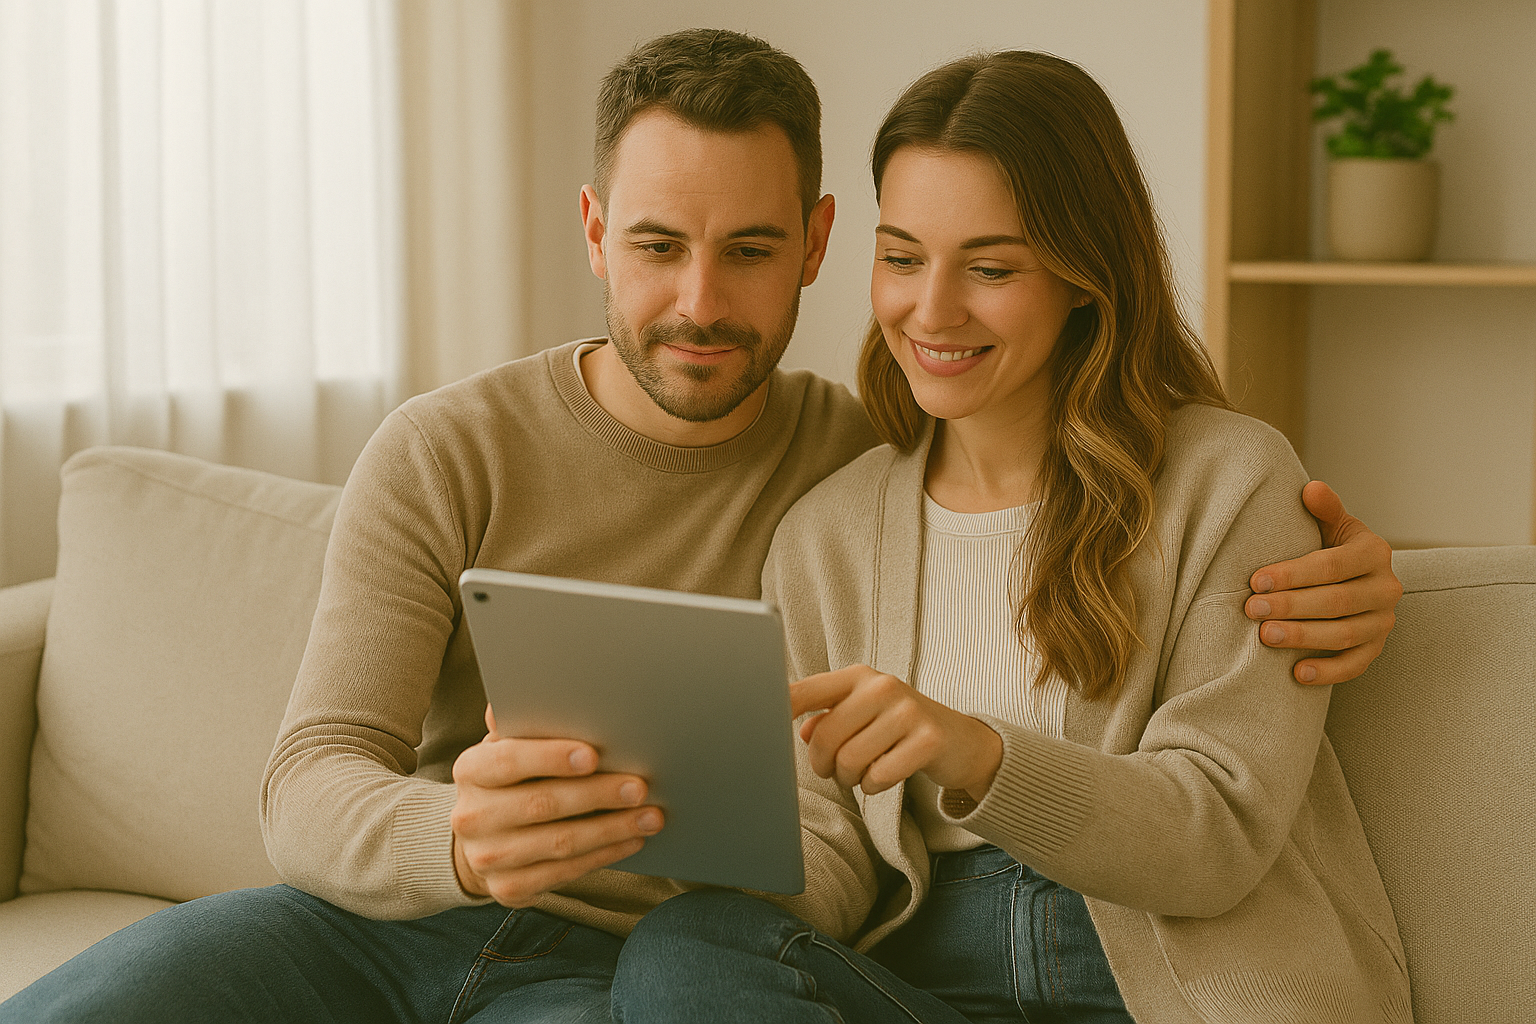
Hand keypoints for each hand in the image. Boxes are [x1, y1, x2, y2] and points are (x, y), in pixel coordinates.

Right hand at [450, 705, 663, 906]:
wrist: (482, 836)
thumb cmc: (509, 778)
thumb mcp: (507, 747)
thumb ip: (522, 723)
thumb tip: (524, 691)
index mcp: (470, 770)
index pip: (508, 760)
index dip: (551, 757)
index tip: (593, 755)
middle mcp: (472, 816)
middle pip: (541, 804)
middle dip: (597, 794)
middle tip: (641, 786)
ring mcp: (487, 858)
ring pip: (559, 843)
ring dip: (611, 829)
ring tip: (651, 815)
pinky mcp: (508, 889)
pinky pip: (564, 873)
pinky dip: (603, 855)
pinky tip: (631, 839)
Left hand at [790, 665, 1002, 800]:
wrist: (961, 741)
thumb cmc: (898, 728)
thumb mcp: (862, 715)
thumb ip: (826, 719)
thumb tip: (798, 731)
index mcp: (858, 676)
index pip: (805, 691)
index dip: (777, 710)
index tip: (757, 725)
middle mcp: (881, 686)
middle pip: (824, 737)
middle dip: (822, 764)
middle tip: (833, 770)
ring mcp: (907, 711)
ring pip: (849, 761)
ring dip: (849, 778)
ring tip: (860, 773)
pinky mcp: (928, 740)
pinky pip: (878, 776)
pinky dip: (873, 786)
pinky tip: (884, 776)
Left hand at [1245, 480, 1402, 685]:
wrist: (1358, 578)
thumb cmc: (1334, 549)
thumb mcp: (1333, 525)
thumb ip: (1324, 510)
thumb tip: (1311, 488)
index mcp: (1375, 552)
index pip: (1332, 565)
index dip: (1293, 574)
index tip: (1256, 581)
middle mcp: (1386, 588)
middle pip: (1336, 601)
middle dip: (1291, 606)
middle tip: (1252, 609)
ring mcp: (1384, 622)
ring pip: (1344, 635)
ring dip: (1303, 637)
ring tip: (1265, 636)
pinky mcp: (1376, 648)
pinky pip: (1355, 665)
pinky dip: (1328, 672)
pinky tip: (1296, 674)